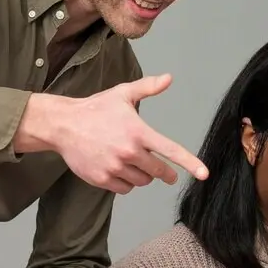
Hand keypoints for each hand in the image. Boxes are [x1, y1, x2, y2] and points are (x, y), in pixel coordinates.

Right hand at [14, 75, 208, 193]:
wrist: (63, 125)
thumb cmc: (95, 109)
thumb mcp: (122, 94)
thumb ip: (147, 88)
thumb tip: (169, 78)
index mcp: (138, 132)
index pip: (170, 150)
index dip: (190, 163)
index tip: (204, 174)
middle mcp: (129, 151)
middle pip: (158, 171)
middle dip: (163, 171)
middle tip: (164, 171)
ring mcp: (115, 167)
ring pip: (141, 181)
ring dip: (142, 175)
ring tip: (130, 162)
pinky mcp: (102, 179)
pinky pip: (124, 189)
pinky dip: (125, 183)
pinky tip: (118, 169)